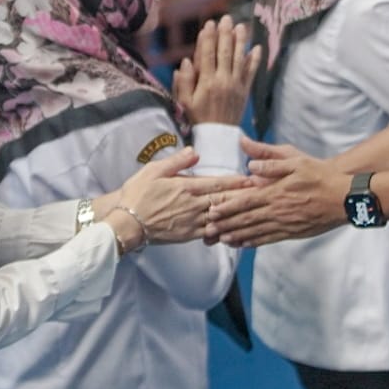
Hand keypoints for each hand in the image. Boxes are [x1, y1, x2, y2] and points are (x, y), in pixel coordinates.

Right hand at [97, 148, 245, 246]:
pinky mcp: (188, 235)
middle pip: (224, 201)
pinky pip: (211, 232)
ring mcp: (191, 222)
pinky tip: (235, 228)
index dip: (236, 182)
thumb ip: (177, 162)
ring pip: (221, 217)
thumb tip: (195, 152)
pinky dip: (225, 230)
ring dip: (238, 214)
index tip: (253, 178)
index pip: (217, 184)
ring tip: (255, 211)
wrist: (125, 223)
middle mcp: (192, 205)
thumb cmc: (137, 194)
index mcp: (186, 187)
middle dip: (244, 197)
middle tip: (262, 194)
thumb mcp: (154, 170)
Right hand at [174, 15, 261, 124]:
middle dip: (225, 34)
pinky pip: (251, 73)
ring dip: (240, 41)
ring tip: (241, 26)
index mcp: (206, 82)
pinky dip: (255, 60)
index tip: (209, 24)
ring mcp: (236, 85)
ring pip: (239, 59)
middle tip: (226, 18)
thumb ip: (183, 81)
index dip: (208, 38)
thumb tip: (186, 61)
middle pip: (225, 52)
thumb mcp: (184, 102)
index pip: (207, 55)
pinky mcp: (245, 91)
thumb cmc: (197, 118)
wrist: (217, 136)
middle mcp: (223, 81)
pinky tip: (257, 48)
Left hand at [189, 138, 350, 246]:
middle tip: (207, 231)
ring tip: (220, 239)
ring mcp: (285, 224)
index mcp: (276, 191)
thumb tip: (248, 161)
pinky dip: (254, 242)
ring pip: (255, 232)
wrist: (343, 196)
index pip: (245, 201)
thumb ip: (270, 160)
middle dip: (225, 225)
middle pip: (246, 219)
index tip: (211, 211)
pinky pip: (269, 239)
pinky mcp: (292, 232)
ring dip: (236, 236)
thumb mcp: (295, 159)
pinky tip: (243, 244)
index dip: (227, 207)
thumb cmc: (319, 174)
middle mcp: (277, 210)